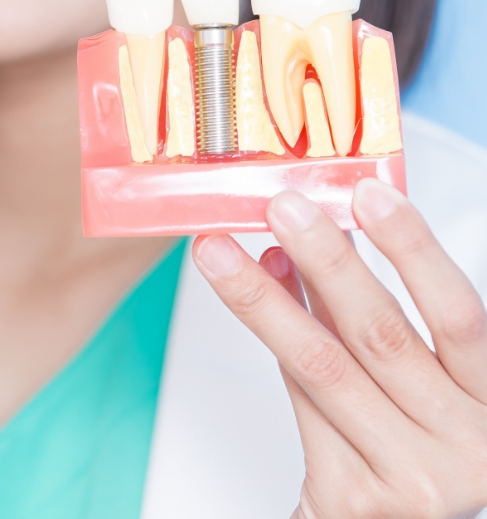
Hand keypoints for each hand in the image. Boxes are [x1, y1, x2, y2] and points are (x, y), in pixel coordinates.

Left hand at [192, 180, 486, 518]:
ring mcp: (405, 478)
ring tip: (221, 252)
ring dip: (264, 299)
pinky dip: (274, 342)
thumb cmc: (418, 435)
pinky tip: (253, 298)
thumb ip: (370, 311)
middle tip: (281, 207)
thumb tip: (308, 243)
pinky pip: (300, 401)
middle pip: (380, 334)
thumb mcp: (422, 373)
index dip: (414, 249)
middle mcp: (460, 445)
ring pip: (321, 365)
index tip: (368, 193)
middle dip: (325, 260)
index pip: (458, 315)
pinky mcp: (350, 498)